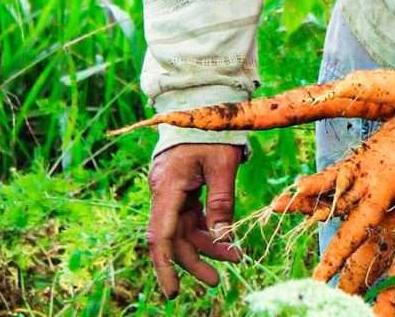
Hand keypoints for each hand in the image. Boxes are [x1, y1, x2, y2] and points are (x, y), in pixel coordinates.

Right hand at [146, 141, 243, 297]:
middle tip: (217, 280)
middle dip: (194, 260)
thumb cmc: (214, 131)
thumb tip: (223, 237)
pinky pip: (189, 215)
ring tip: (233, 256)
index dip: (166, 266)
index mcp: (168, 186)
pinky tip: (223, 237)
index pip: (161, 236)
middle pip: (173, 237)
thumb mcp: (223, 164)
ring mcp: (170, 189)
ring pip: (183, 228)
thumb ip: (221, 202)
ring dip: (204, 244)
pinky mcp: (180, 186)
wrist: (203, 101)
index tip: (172, 292)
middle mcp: (163, 191)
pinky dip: (205, 227)